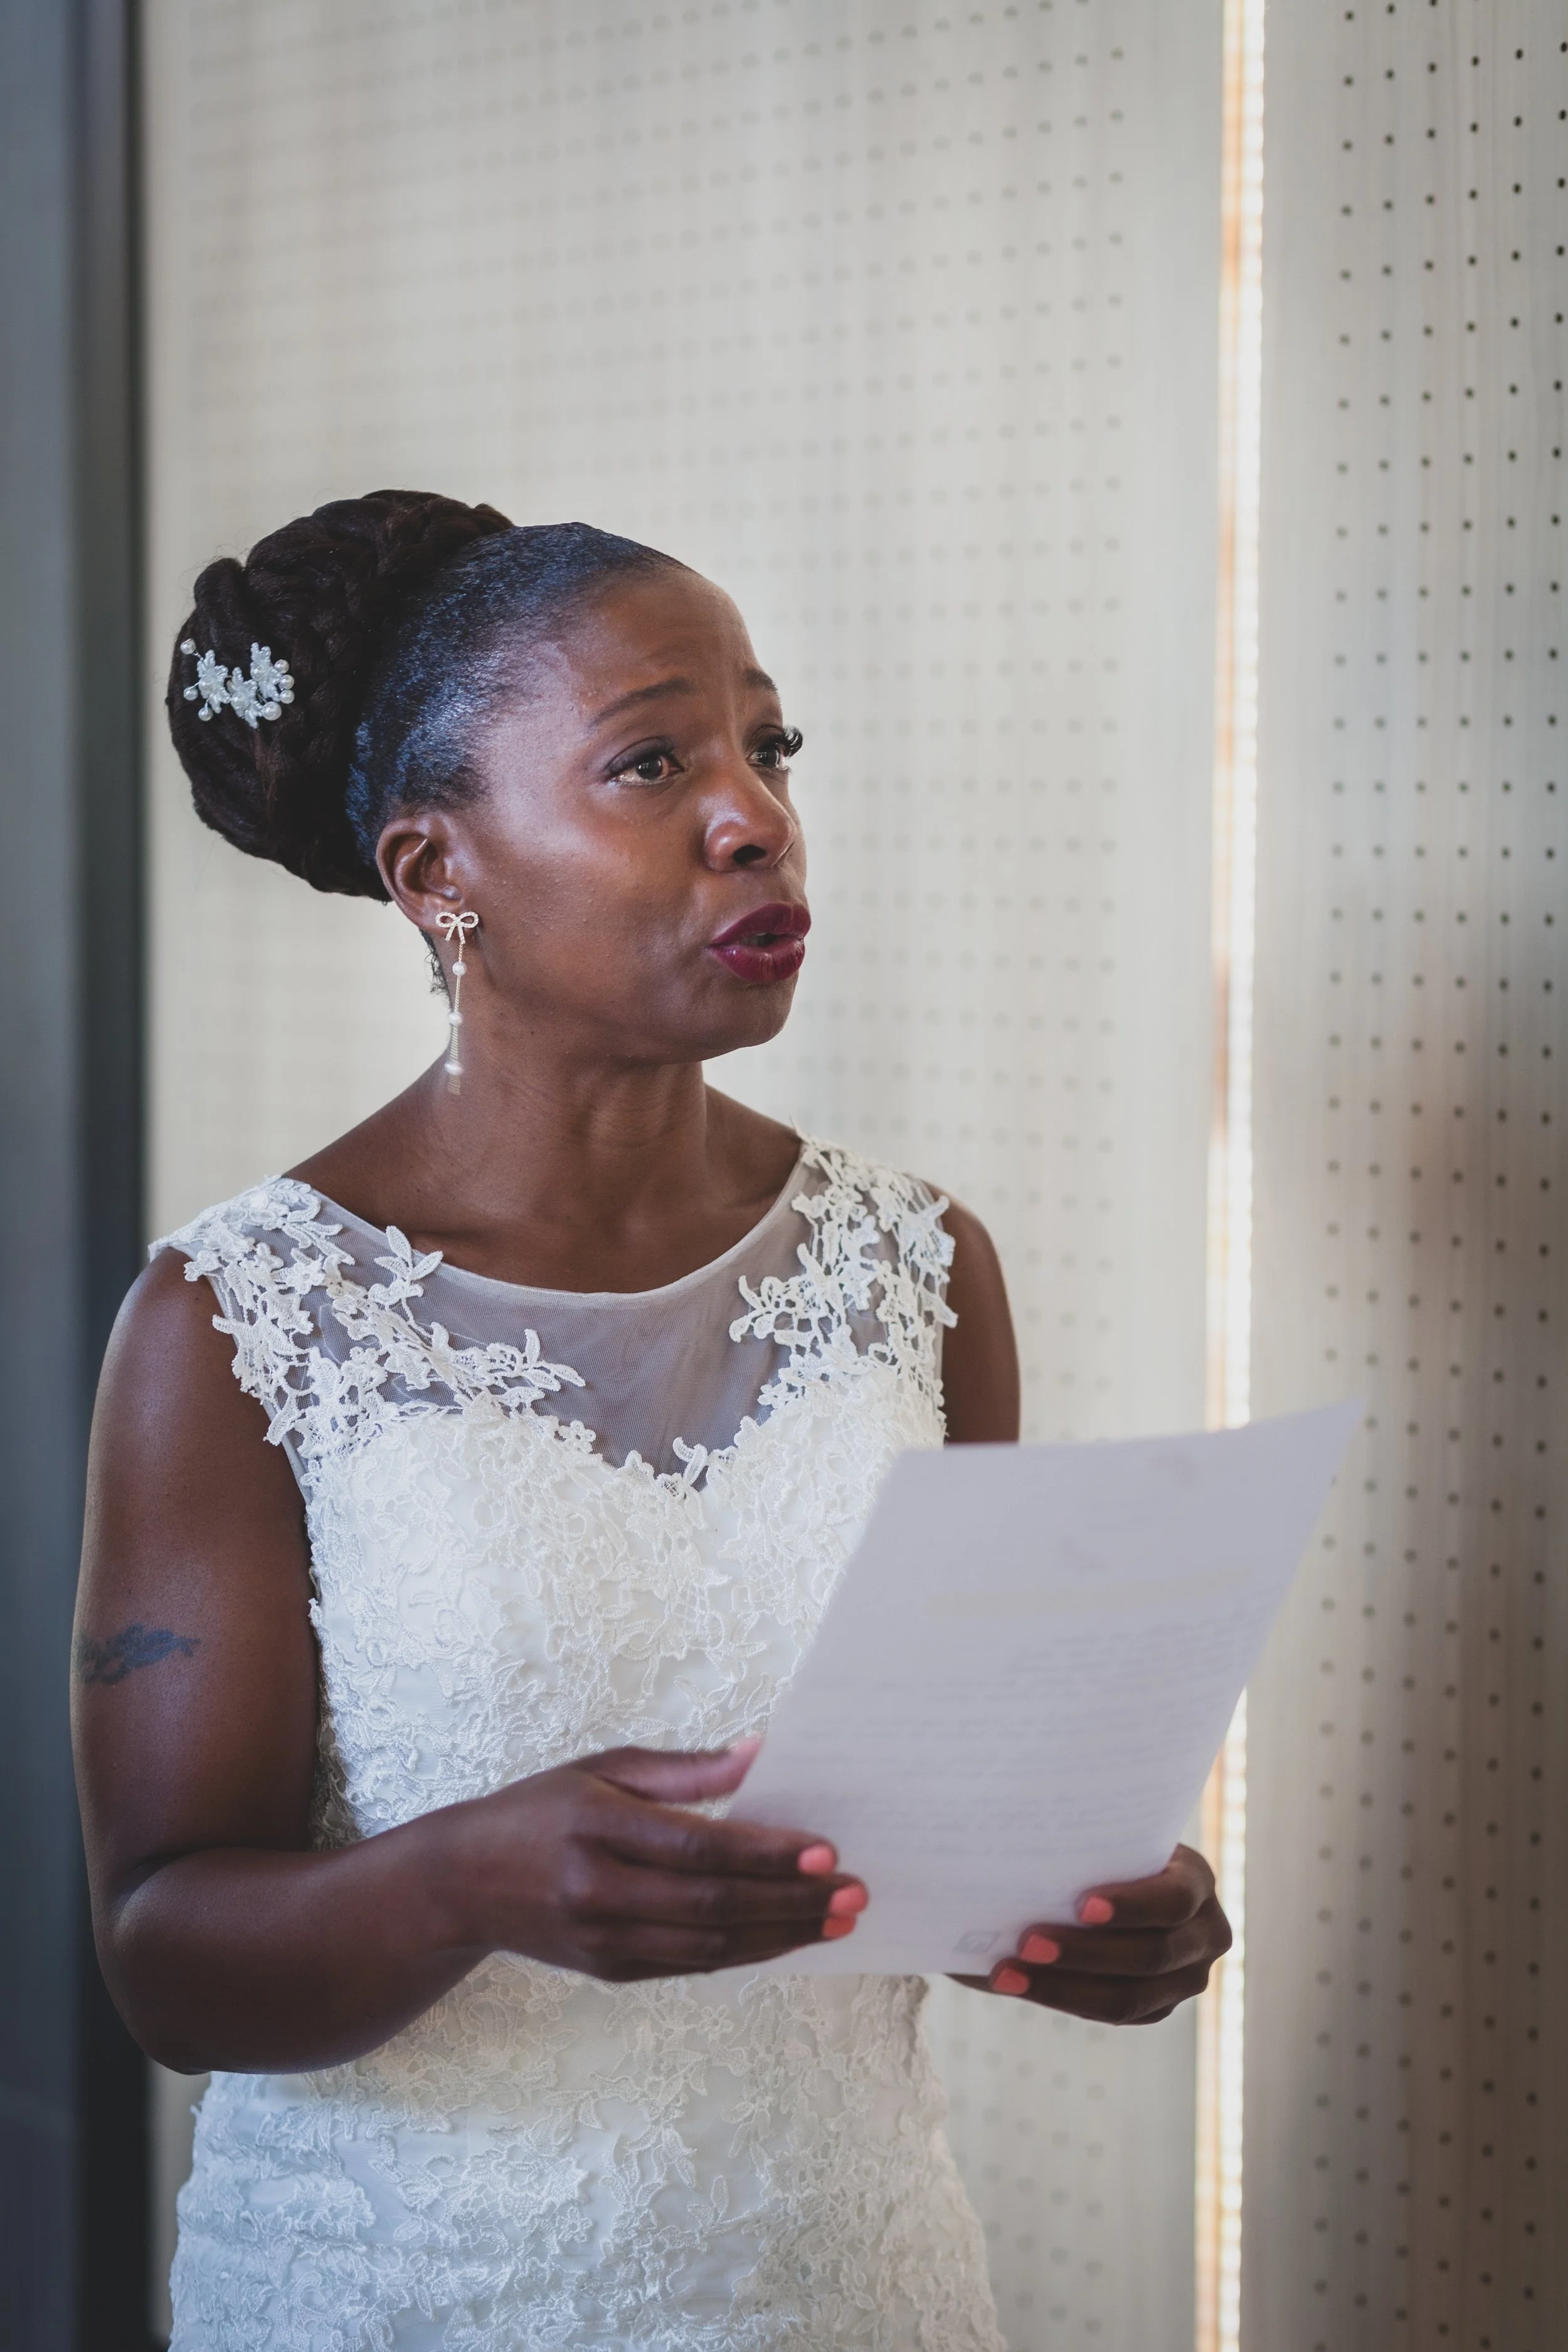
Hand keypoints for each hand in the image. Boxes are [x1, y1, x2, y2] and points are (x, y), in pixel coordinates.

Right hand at [436, 1740, 867, 1982]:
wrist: (462, 1883)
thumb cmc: (539, 1810)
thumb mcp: (601, 1767)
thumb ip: (682, 1769)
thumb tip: (759, 1754)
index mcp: (595, 1828)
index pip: (698, 1849)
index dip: (766, 1854)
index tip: (826, 1851)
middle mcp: (598, 1893)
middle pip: (714, 1907)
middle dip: (792, 1903)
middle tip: (855, 1893)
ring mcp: (604, 1942)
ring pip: (710, 1950)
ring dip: (782, 1937)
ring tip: (839, 1922)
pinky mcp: (610, 1972)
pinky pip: (691, 1967)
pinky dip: (745, 1954)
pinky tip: (786, 1936)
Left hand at [954, 1845, 1229, 2023]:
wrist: (1112, 1875)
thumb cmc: (1103, 1845)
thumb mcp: (1104, 1835)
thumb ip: (1081, 1844)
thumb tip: (1016, 1838)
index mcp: (1196, 1880)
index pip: (1173, 1900)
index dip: (1132, 1907)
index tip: (1081, 1906)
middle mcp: (1204, 1934)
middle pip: (1149, 1956)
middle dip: (1083, 1952)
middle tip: (1026, 1941)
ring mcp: (1185, 1978)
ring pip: (1126, 1998)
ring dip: (1061, 1985)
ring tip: (1007, 1971)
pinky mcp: (1157, 2007)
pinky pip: (1110, 2014)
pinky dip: (1059, 1998)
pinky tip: (1014, 1982)